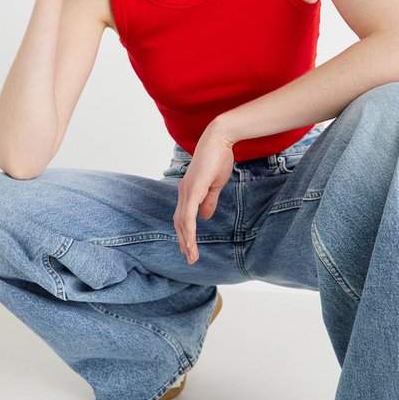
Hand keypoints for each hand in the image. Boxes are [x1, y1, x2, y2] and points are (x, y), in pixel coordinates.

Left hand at [172, 126, 234, 264]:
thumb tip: (205, 217)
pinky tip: (190, 243)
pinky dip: (189, 231)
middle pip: (179, 223)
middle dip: (183, 242)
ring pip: (182, 223)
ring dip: (186, 241)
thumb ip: (209, 201)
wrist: (219, 141)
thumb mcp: (215, 185)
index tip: (189, 248)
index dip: (185, 233)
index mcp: (188, 192)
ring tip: (191, 256)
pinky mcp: (192, 191)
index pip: (183, 217)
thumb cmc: (218, 158)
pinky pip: (188, 216)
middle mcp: (183, 193)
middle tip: (189, 258)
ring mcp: (186, 192)